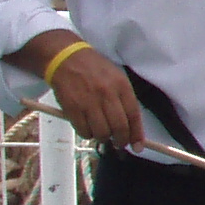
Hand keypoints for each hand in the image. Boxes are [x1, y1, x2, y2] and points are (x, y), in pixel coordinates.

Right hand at [20, 37, 140, 147]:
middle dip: (121, 141)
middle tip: (118, 143)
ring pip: (102, 133)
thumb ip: (124, 100)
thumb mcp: (115, 77)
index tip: (138, 146)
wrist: (66, 58)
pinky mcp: (72, 108)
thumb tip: (131, 128)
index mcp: (121, 85)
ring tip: (101, 132)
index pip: (133, 115)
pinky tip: (87, 126)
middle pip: (119, 128)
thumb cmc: (94, 70)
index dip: (136, 134)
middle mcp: (106, 94)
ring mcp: (89, 102)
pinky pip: (84, 131)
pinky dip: (87, 134)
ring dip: (103, 137)